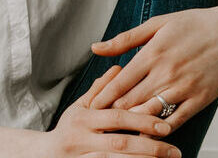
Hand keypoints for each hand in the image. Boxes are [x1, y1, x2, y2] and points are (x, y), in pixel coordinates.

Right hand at [45, 65, 181, 157]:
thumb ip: (100, 90)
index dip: (140, 121)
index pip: (116, 118)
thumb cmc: (68, 129)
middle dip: (149, 147)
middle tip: (173, 150)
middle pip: (120, 143)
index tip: (165, 125)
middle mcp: (82, 140)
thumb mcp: (80, 107)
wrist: (43, 157)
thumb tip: (119, 68)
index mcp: (83, 119)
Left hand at [87, 5, 217, 131]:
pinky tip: (148, 135)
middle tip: (97, 124)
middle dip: (112, 114)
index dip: (102, 96)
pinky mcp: (200, 100)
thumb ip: (125, 39)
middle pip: (131, 101)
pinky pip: (176, 121)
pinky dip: (159, 129)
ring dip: (132, 124)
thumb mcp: (157, 24)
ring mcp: (184, 87)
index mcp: (152, 52)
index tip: (89, 107)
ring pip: (151, 114)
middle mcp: (166, 71)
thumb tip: (95, 48)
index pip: (120, 81)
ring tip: (116, 132)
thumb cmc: (193, 25)